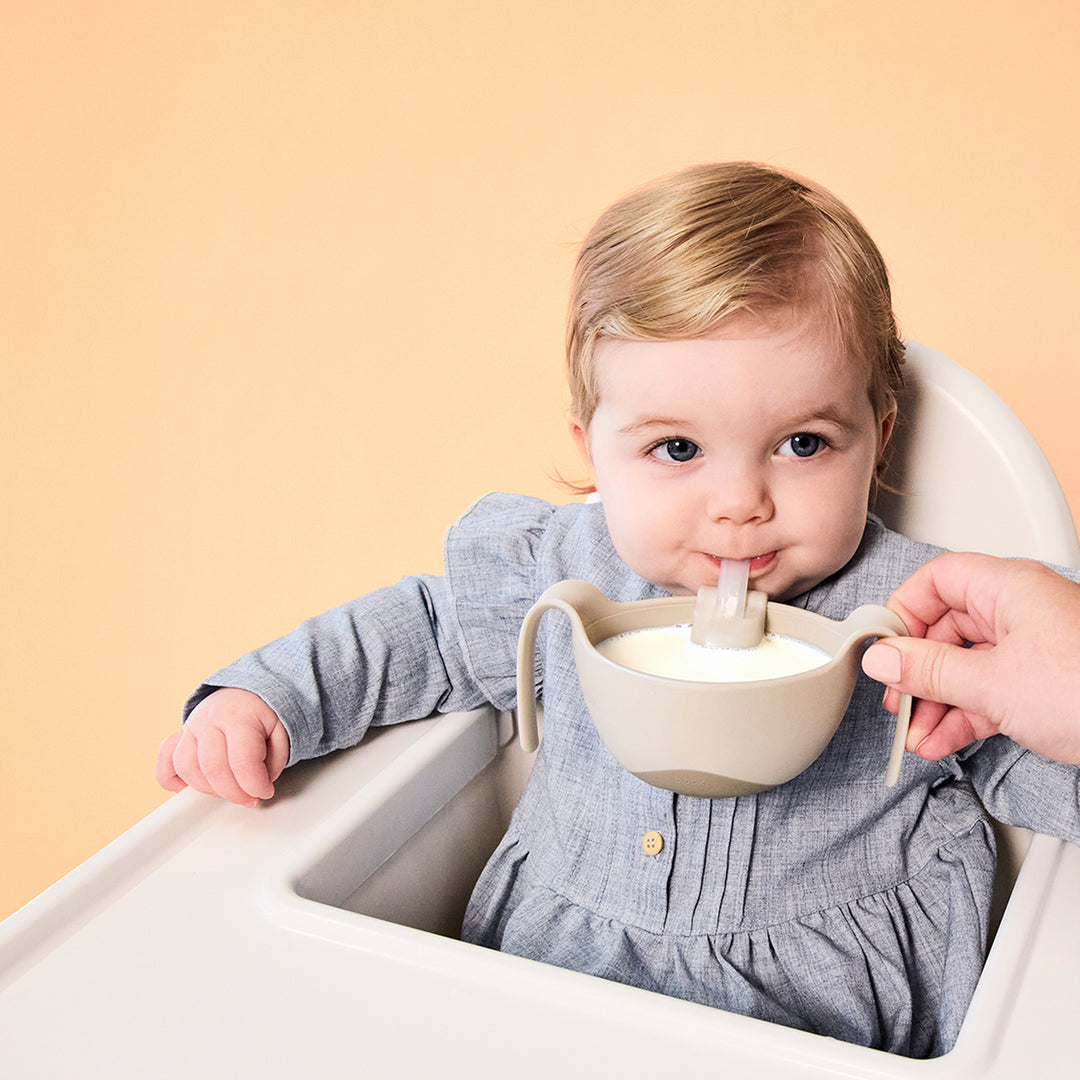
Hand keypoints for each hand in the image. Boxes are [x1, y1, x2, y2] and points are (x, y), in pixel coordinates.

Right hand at [155, 688, 290, 806]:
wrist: (244, 693)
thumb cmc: (262, 714)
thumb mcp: (281, 731)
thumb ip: (274, 760)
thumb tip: (258, 785)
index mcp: (238, 716)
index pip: (242, 761)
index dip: (254, 785)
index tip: (265, 792)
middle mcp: (209, 720)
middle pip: (213, 768)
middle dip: (234, 793)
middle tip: (250, 797)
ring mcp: (189, 728)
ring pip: (187, 768)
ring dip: (209, 789)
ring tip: (228, 790)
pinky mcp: (176, 739)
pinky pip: (165, 765)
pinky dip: (174, 782)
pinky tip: (192, 788)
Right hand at [860, 553, 1079, 765]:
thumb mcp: (993, 683)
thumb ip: (929, 670)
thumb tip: (884, 657)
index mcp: (1009, 588)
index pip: (937, 579)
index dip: (904, 610)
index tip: (885, 647)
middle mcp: (1022, 611)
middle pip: (948, 628)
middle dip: (917, 670)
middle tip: (898, 698)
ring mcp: (1035, 650)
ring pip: (967, 665)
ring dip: (936, 702)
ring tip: (917, 733)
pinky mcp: (1047, 686)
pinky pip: (990, 692)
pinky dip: (964, 715)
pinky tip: (942, 740)